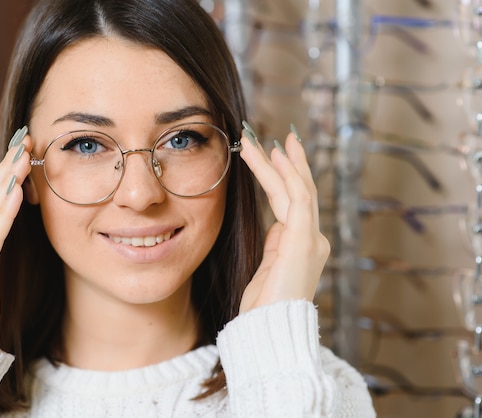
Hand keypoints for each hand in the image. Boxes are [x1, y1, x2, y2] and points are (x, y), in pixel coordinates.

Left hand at [238, 123, 329, 312]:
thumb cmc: (265, 305)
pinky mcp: (303, 240)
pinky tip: (273, 157)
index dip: (285, 177)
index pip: (295, 202)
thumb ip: (276, 243)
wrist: (270, 328)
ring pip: (297, 189)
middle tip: (275, 137)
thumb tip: (276, 224)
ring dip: (278, 163)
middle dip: (287, 162)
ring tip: (261, 141)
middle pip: (300, 190)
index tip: (274, 156)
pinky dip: (286, 175)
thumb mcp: (269, 267)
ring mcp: (311, 238)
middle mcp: (313, 238)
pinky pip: (297, 199)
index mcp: (303, 244)